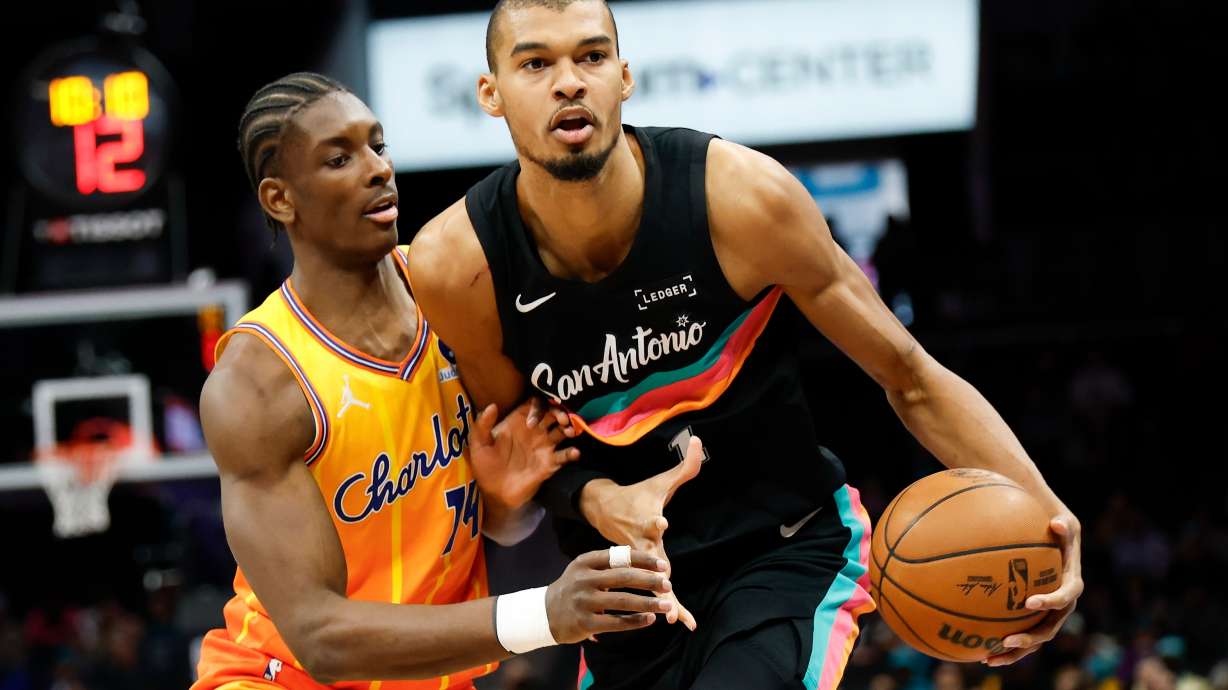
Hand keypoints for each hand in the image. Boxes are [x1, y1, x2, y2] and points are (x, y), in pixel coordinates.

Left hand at [469, 399, 578, 510]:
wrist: (494, 494)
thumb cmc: (485, 467)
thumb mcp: (479, 446)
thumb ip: (482, 425)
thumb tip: (492, 405)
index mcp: (518, 423)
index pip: (534, 404)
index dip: (538, 407)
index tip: (532, 421)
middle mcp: (534, 431)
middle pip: (553, 413)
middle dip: (560, 413)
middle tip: (562, 419)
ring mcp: (544, 446)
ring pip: (563, 431)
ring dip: (570, 428)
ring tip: (570, 432)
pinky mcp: (550, 463)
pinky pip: (565, 455)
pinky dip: (572, 453)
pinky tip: (574, 453)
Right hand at [546, 548, 673, 643]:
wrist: (544, 613)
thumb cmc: (574, 587)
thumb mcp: (584, 568)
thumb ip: (609, 562)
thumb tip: (643, 559)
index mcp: (586, 562)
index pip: (620, 557)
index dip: (644, 560)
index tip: (663, 565)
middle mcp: (584, 580)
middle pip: (624, 577)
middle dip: (649, 581)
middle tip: (668, 584)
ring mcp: (584, 602)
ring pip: (623, 601)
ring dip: (648, 603)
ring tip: (666, 605)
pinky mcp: (585, 623)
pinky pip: (616, 622)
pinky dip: (635, 621)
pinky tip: (650, 620)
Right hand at [578, 437, 704, 629]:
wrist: (603, 510)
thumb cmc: (637, 496)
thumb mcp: (660, 481)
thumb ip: (685, 466)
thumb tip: (699, 440)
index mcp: (645, 519)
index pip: (650, 520)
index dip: (655, 520)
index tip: (660, 520)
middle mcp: (639, 542)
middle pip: (650, 559)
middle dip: (657, 572)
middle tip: (666, 583)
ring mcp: (636, 561)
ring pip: (650, 583)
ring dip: (662, 600)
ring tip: (675, 618)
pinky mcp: (638, 572)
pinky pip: (651, 592)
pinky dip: (661, 607)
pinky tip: (674, 622)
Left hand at [985, 513, 1083, 665]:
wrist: (1053, 534)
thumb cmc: (1055, 525)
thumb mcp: (1064, 520)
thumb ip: (1063, 525)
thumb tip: (1056, 523)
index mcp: (1071, 584)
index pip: (1065, 597)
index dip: (1050, 602)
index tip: (1029, 602)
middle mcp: (1061, 604)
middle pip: (1048, 628)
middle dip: (1030, 638)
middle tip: (1008, 640)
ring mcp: (1047, 613)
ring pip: (1033, 638)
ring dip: (1014, 652)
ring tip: (989, 658)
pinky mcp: (1032, 616)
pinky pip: (1019, 632)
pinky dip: (1002, 644)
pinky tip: (977, 651)